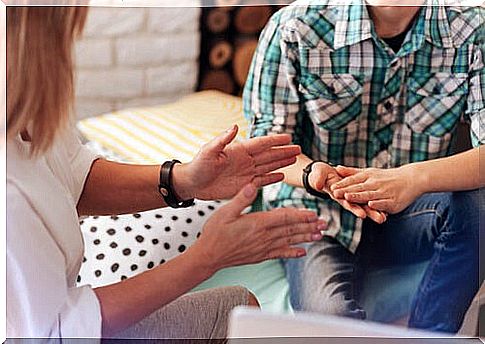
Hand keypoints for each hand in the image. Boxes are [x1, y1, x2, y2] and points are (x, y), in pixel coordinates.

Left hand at [173, 125, 300, 199]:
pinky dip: (272, 178)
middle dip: (284, 152)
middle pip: (269, 155)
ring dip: (281, 163)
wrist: (192, 184)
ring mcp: (246, 173)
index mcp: (238, 150)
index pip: (261, 143)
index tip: (288, 137)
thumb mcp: (209, 151)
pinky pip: (262, 181)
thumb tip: (235, 127)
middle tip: (298, 148)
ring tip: (294, 159)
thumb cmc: (198, 165)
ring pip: (268, 166)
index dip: (275, 141)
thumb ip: (223, 139)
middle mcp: (245, 160)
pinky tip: (282, 175)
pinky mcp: (244, 185)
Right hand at [192, 183, 327, 271]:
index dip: (300, 215)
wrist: (208, 256)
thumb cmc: (214, 232)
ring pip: (289, 241)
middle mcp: (263, 236)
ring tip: (320, 235)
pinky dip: (292, 253)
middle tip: (324, 223)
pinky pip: (280, 254)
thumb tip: (253, 185)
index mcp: (257, 223)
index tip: (313, 213)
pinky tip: (302, 252)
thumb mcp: (224, 211)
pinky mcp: (260, 255)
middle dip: (308, 226)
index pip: (283, 217)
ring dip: (305, 238)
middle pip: (291, 230)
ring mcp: (263, 247)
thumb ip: (241, 198)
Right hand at [308, 162, 386, 223]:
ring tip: (384, 217)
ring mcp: (351, 195)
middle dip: (369, 213)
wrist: (322, 173)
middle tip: (380, 219)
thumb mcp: (317, 175)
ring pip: (364, 204)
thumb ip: (317, 180)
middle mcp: (345, 197)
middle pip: (359, 206)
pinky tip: (385, 209)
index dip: (353, 207)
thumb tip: (317, 185)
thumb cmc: (318, 174)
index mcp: (337, 194)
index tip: (362, 214)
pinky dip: (374, 203)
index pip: (346, 202)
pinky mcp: (355, 190)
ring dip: (374, 211)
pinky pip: (366, 197)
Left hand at [331, 165, 424, 213]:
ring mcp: (384, 192)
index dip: (342, 184)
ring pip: (369, 195)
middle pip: (359, 188)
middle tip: (334, 193)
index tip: (331, 187)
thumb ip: (352, 172)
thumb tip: (336, 168)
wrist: (411, 179)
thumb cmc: (386, 176)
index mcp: (368, 176)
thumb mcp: (369, 172)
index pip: (353, 180)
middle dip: (346, 191)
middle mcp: (375, 183)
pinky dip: (378, 204)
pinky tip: (371, 205)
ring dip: (358, 196)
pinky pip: (384, 203)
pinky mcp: (393, 202)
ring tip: (348, 197)